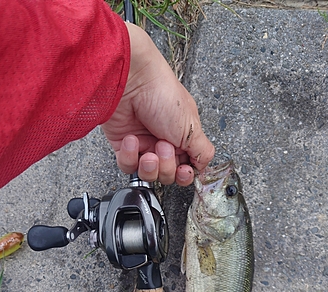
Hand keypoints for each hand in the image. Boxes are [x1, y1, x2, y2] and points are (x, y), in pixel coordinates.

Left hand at [101, 23, 213, 185]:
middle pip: (167, 174)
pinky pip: (128, 166)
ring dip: (149, 166)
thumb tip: (204, 166)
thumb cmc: (163, 94)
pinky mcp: (123, 145)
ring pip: (148, 174)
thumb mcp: (192, 127)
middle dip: (166, 166)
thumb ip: (202, 151)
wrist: (132, 81)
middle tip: (163, 147)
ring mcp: (143, 144)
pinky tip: (131, 140)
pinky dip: (129, 157)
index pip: (186, 167)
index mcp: (183, 137)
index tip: (183, 170)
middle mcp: (163, 141)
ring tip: (148, 150)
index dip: (184, 174)